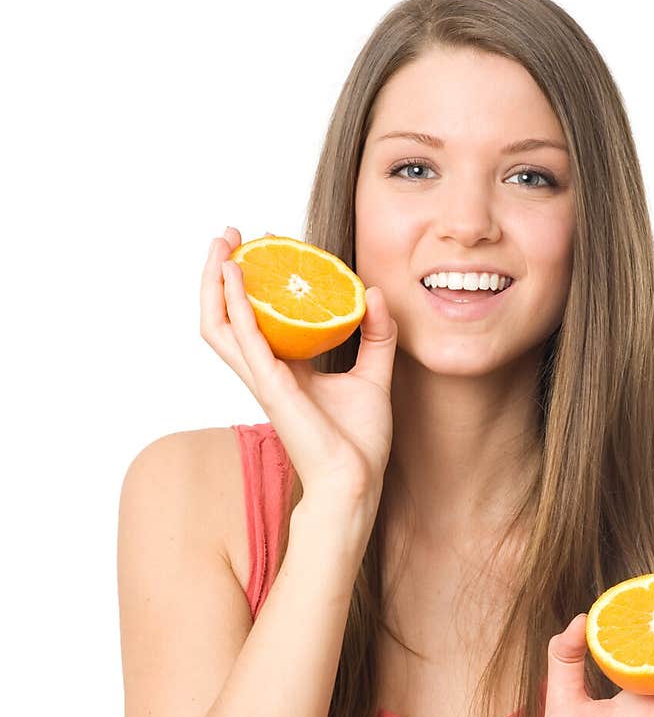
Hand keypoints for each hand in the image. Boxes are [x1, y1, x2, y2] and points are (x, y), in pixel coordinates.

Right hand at [200, 226, 397, 504]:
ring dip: (215, 282)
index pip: (259, 317)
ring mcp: (263, 379)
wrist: (356, 481)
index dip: (257, 282)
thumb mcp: (374, 376)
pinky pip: (245, 338)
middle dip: (221, 274)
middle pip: (226, 316)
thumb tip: (374, 293)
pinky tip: (235, 275)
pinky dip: (236, 305)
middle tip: (230, 236)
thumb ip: (376, 335)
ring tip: (222, 245)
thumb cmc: (360, 442)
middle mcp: (266, 371)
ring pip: (219, 325)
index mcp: (286, 369)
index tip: (268, 246)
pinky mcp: (270, 387)